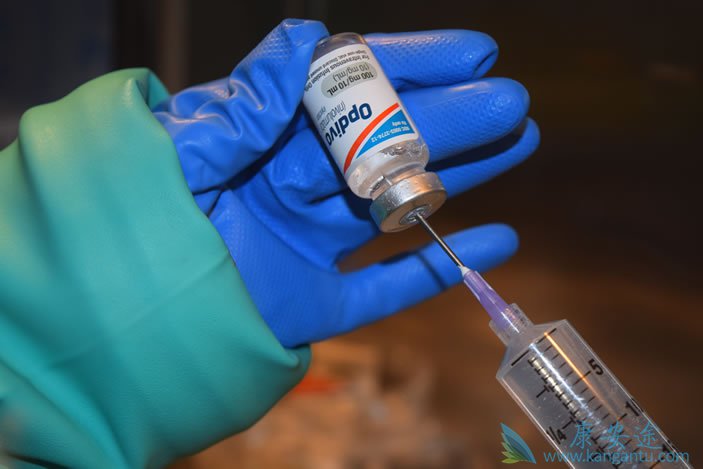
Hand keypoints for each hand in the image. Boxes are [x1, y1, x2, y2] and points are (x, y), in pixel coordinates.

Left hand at [154, 19, 539, 346]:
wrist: (117, 317)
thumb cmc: (136, 222)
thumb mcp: (182, 149)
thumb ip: (246, 103)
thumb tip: (304, 40)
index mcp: (268, 142)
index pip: (351, 93)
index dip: (411, 67)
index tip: (469, 52)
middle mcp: (298, 187)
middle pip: (390, 148)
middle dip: (453, 121)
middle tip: (511, 102)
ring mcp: (311, 247)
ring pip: (401, 208)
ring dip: (463, 178)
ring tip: (520, 144)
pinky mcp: (314, 306)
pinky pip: (386, 291)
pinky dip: (440, 270)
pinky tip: (496, 241)